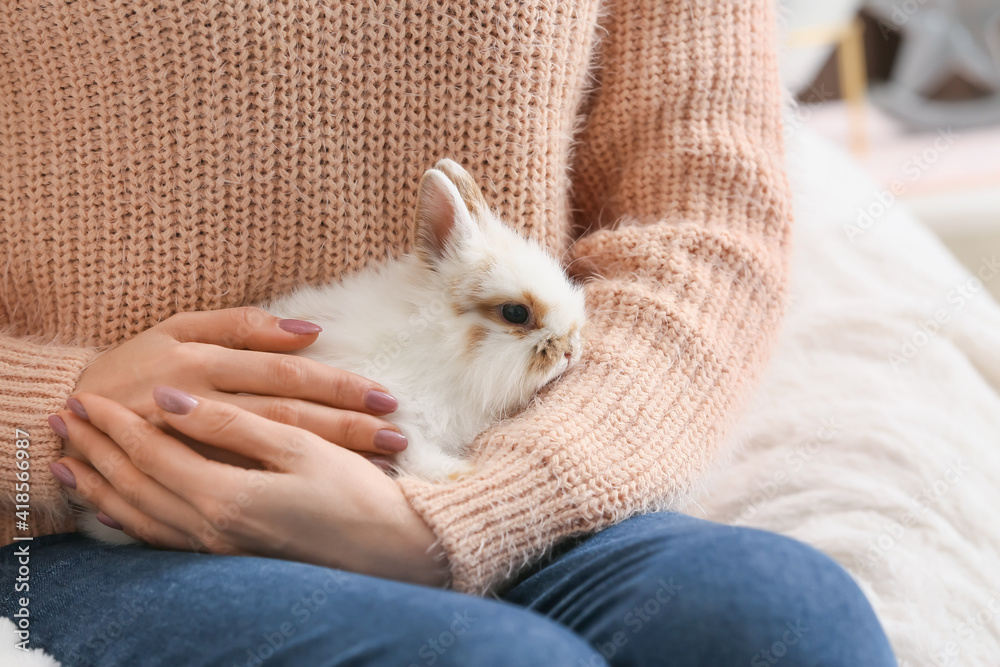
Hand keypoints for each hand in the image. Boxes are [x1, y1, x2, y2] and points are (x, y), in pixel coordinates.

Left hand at [51, 389, 449, 586]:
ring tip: (71, 462)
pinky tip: (118, 508)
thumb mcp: (297, 449)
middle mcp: (212, 529)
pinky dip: (129, 519)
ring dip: (102, 486)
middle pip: (136, 486)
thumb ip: (231, 425)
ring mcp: (219, 548)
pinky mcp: (229, 555)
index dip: (117, 426)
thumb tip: (174, 403)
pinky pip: (161, 539)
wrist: (392, 551)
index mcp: (226, 496)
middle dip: (97, 451)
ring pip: (140, 516)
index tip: (88, 399)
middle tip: (66, 421)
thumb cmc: (354, 495)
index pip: (152, 455)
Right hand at [66, 307, 408, 464]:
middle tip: (398, 439)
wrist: (67, 412)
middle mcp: (202, 403)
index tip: (386, 400)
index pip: (288, 377)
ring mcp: (191, 444)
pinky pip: (242, 480)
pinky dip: (287, 484)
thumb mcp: (178, 328)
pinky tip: (325, 488)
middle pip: (289, 417)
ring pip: (271, 451)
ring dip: (328, 458)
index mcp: (206, 362)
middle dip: (348, 428)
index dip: (339, 388)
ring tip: (378, 466)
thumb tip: (309, 330)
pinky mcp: (182, 473)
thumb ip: (242, 325)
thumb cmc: (134, 363)